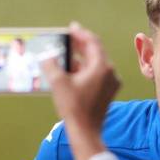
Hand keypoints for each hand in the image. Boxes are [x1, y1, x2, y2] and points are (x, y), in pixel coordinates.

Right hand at [41, 23, 119, 159]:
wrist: (85, 132)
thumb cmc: (73, 107)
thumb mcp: (58, 82)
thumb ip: (52, 64)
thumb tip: (48, 56)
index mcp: (102, 67)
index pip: (93, 42)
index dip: (81, 33)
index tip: (72, 27)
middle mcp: (111, 73)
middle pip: (96, 52)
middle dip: (81, 45)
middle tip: (68, 38)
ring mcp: (111, 84)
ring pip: (96, 64)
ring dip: (82, 58)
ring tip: (66, 54)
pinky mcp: (108, 93)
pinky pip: (97, 75)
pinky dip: (85, 70)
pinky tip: (72, 71)